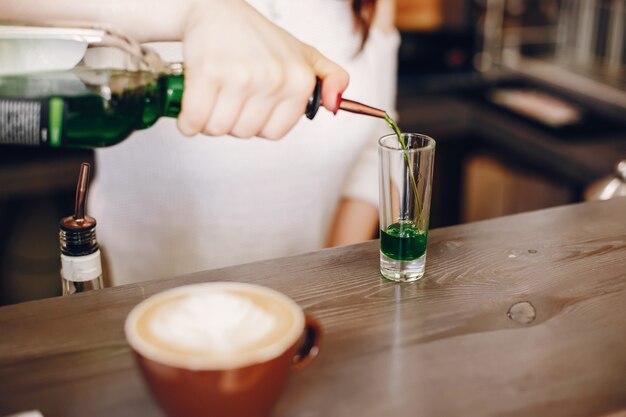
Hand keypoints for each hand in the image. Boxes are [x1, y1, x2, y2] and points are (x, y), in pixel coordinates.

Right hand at [178, 0, 348, 138]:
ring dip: (207, 121)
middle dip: (231, 121)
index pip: (273, 133)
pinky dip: (187, 120)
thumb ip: (331, 79)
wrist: (217, 8)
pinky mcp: (209, 72)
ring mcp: (241, 76)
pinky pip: (195, 119)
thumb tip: (335, 105)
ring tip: (212, 97)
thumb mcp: (306, 55)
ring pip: (219, 129)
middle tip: (228, 96)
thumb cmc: (260, 38)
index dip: (257, 122)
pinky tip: (190, 107)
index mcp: (299, 81)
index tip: (251, 104)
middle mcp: (274, 78)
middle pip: (244, 133)